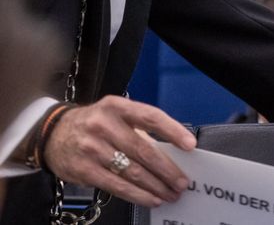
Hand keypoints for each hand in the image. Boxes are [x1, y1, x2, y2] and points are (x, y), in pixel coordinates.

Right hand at [42, 96, 195, 207]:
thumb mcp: (115, 116)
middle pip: (143, 150)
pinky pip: (115, 185)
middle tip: (181, 182)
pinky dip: (137, 194)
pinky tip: (150, 198)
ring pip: (131, 171)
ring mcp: (91, 148)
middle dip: (167, 169)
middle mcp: (103, 125)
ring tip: (170, 193)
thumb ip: (140, 130)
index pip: (151, 117)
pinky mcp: (83, 169)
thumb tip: (172, 153)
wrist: (53, 133)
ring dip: (155, 186)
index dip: (173, 131)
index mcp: (117, 107)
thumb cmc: (94, 124)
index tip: (190, 145)